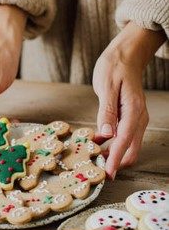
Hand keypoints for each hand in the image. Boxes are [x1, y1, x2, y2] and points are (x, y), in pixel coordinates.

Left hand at [93, 22, 165, 178]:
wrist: (126, 55)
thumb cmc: (114, 67)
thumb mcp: (106, 87)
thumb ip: (107, 112)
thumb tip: (107, 135)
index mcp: (133, 111)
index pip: (124, 142)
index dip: (115, 160)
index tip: (107, 175)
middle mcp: (138, 118)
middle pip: (130, 149)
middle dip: (115, 162)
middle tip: (95, 170)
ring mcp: (135, 119)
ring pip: (127, 145)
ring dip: (112, 155)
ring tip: (92, 158)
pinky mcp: (128, 118)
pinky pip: (122, 137)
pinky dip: (111, 145)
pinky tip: (95, 144)